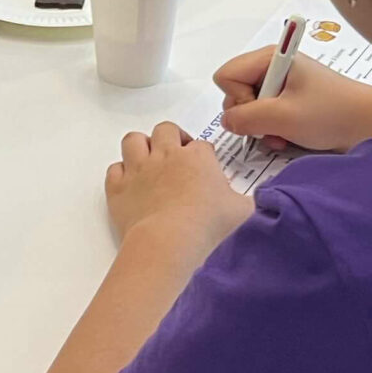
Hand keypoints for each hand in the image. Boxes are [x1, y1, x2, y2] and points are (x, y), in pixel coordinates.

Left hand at [104, 122, 249, 248]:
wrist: (168, 242)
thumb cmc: (206, 226)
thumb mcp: (243, 213)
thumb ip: (251, 201)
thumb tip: (257, 202)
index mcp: (198, 158)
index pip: (202, 145)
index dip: (204, 156)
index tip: (207, 170)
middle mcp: (166, 156)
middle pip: (166, 130)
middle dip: (172, 138)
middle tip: (177, 155)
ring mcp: (139, 169)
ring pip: (134, 140)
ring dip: (141, 147)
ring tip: (149, 160)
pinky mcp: (119, 188)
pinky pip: (114, 169)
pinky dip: (121, 173)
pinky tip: (130, 183)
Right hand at [211, 48, 371, 153]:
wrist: (371, 124)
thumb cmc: (333, 114)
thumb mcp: (284, 117)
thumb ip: (245, 118)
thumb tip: (227, 121)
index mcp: (271, 57)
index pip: (227, 76)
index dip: (238, 98)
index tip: (263, 109)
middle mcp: (273, 66)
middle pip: (235, 91)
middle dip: (250, 115)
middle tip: (274, 124)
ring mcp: (282, 83)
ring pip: (249, 106)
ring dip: (262, 126)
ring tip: (284, 133)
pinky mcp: (290, 99)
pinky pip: (265, 114)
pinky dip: (272, 129)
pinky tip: (288, 136)